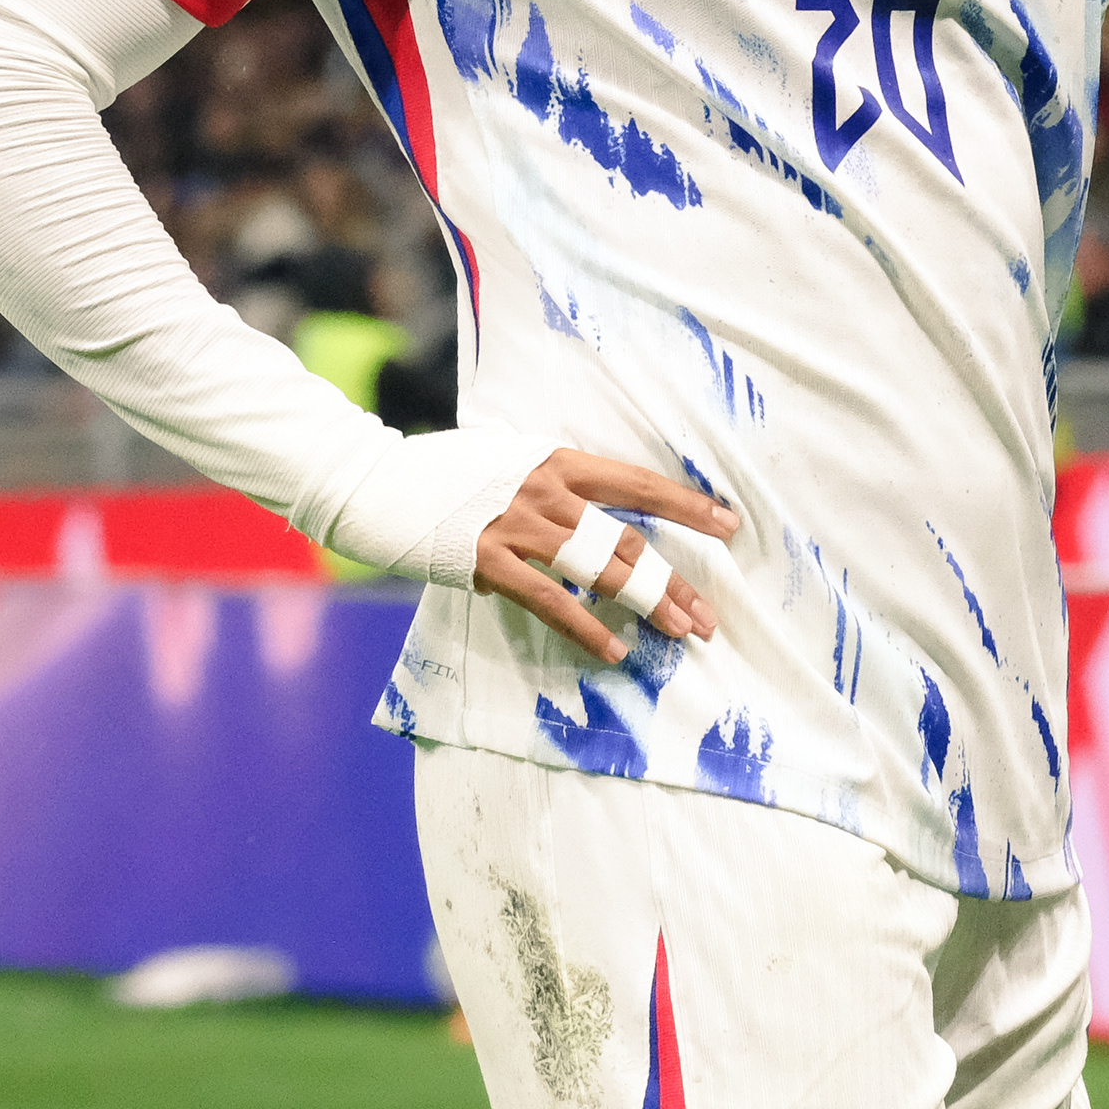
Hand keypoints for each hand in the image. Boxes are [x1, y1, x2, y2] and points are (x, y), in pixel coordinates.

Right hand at [475, 447, 738, 664]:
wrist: (380, 481)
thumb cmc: (451, 473)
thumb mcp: (512, 462)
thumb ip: (555, 488)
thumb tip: (593, 522)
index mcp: (558, 461)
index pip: (637, 482)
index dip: (686, 504)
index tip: (728, 524)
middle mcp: (546, 492)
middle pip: (627, 539)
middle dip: (673, 580)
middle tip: (707, 615)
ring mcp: (518, 527)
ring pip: (600, 570)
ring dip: (646, 603)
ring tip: (680, 631)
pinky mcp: (490, 561)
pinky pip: (551, 601)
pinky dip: (586, 626)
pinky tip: (615, 647)